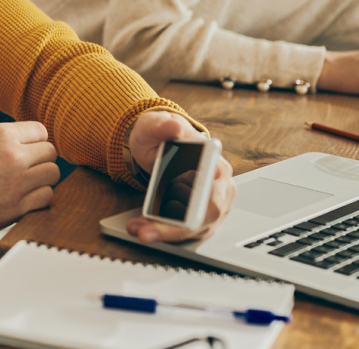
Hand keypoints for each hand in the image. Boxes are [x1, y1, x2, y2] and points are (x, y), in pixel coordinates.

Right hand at [0, 121, 58, 241]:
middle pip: (51, 153)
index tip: (27, 154)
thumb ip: (0, 143)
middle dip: (40, 163)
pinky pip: (45, 199)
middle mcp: (11, 155)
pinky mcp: (14, 208)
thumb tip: (25, 147)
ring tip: (23, 188)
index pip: (41, 131)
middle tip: (25, 173)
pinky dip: (37, 202)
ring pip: (52, 175)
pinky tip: (20, 203)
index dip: (35, 144)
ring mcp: (15, 182)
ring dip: (41, 182)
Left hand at [124, 111, 234, 243]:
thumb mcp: (154, 126)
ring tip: (138, 229)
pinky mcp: (199, 219)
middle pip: (206, 213)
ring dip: (165, 232)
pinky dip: (162, 231)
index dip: (210, 193)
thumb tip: (173, 126)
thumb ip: (162, 126)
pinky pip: (183, 231)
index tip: (198, 206)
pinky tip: (142, 228)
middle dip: (177, 226)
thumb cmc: (160, 136)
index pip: (217, 179)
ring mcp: (212, 207)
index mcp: (216, 162)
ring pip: (193, 228)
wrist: (156, 145)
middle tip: (146, 231)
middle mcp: (220, 187)